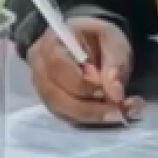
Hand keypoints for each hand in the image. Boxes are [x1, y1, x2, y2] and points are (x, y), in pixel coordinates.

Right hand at [27, 16, 143, 125]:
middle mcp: (39, 68)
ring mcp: (42, 88)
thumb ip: (115, 61)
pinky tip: (109, 116)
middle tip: (118, 112)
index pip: (58, 68)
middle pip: (55, 96)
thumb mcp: (111, 39)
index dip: (81, 84)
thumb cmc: (97, 38)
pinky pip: (66, 117)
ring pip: (60, 111)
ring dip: (91, 116)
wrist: (88, 43)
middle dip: (88, 109)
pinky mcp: (52, 102)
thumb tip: (116, 93)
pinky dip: (89, 119)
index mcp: (50, 44)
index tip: (106, 91)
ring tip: (118, 114)